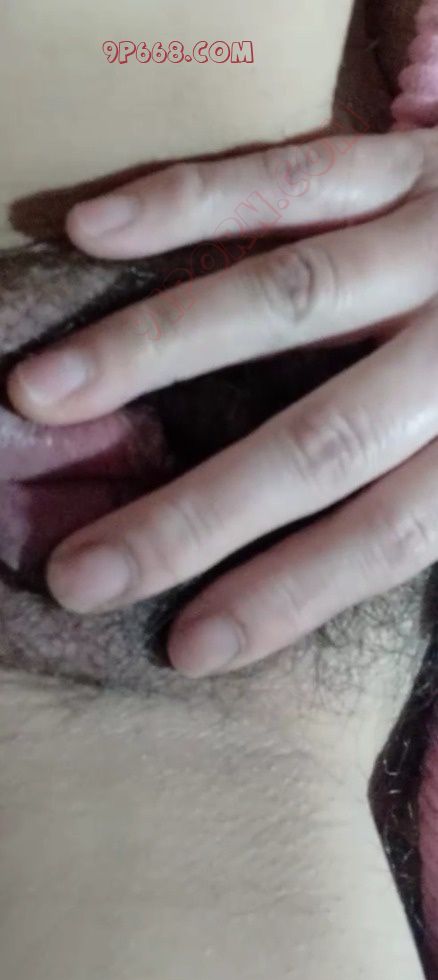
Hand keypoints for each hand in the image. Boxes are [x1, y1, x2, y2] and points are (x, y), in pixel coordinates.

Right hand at [8, 128, 437, 677]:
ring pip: (282, 300)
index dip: (288, 594)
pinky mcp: (404, 162)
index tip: (188, 646)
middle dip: (193, 516)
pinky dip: (184, 205)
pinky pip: (287, 178)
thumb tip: (330, 583)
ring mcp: (430, 242)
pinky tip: (95, 231)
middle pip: (320, 440)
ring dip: (150, 348)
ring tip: (43, 393)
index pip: (387, 534)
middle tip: (80, 572)